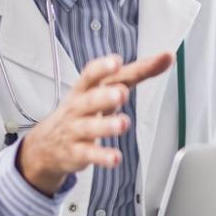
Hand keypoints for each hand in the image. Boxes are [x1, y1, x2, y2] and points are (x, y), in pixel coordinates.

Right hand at [16, 53, 174, 195]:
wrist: (49, 144)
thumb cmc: (83, 110)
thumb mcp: (104, 89)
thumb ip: (136, 74)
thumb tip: (166, 57)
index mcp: (85, 89)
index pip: (90, 75)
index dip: (102, 68)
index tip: (116, 61)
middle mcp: (79, 107)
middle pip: (89, 100)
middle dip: (104, 96)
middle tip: (121, 94)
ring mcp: (76, 130)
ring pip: (90, 127)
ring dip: (107, 126)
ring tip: (123, 123)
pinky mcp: (77, 152)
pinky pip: (90, 154)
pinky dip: (103, 157)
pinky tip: (115, 158)